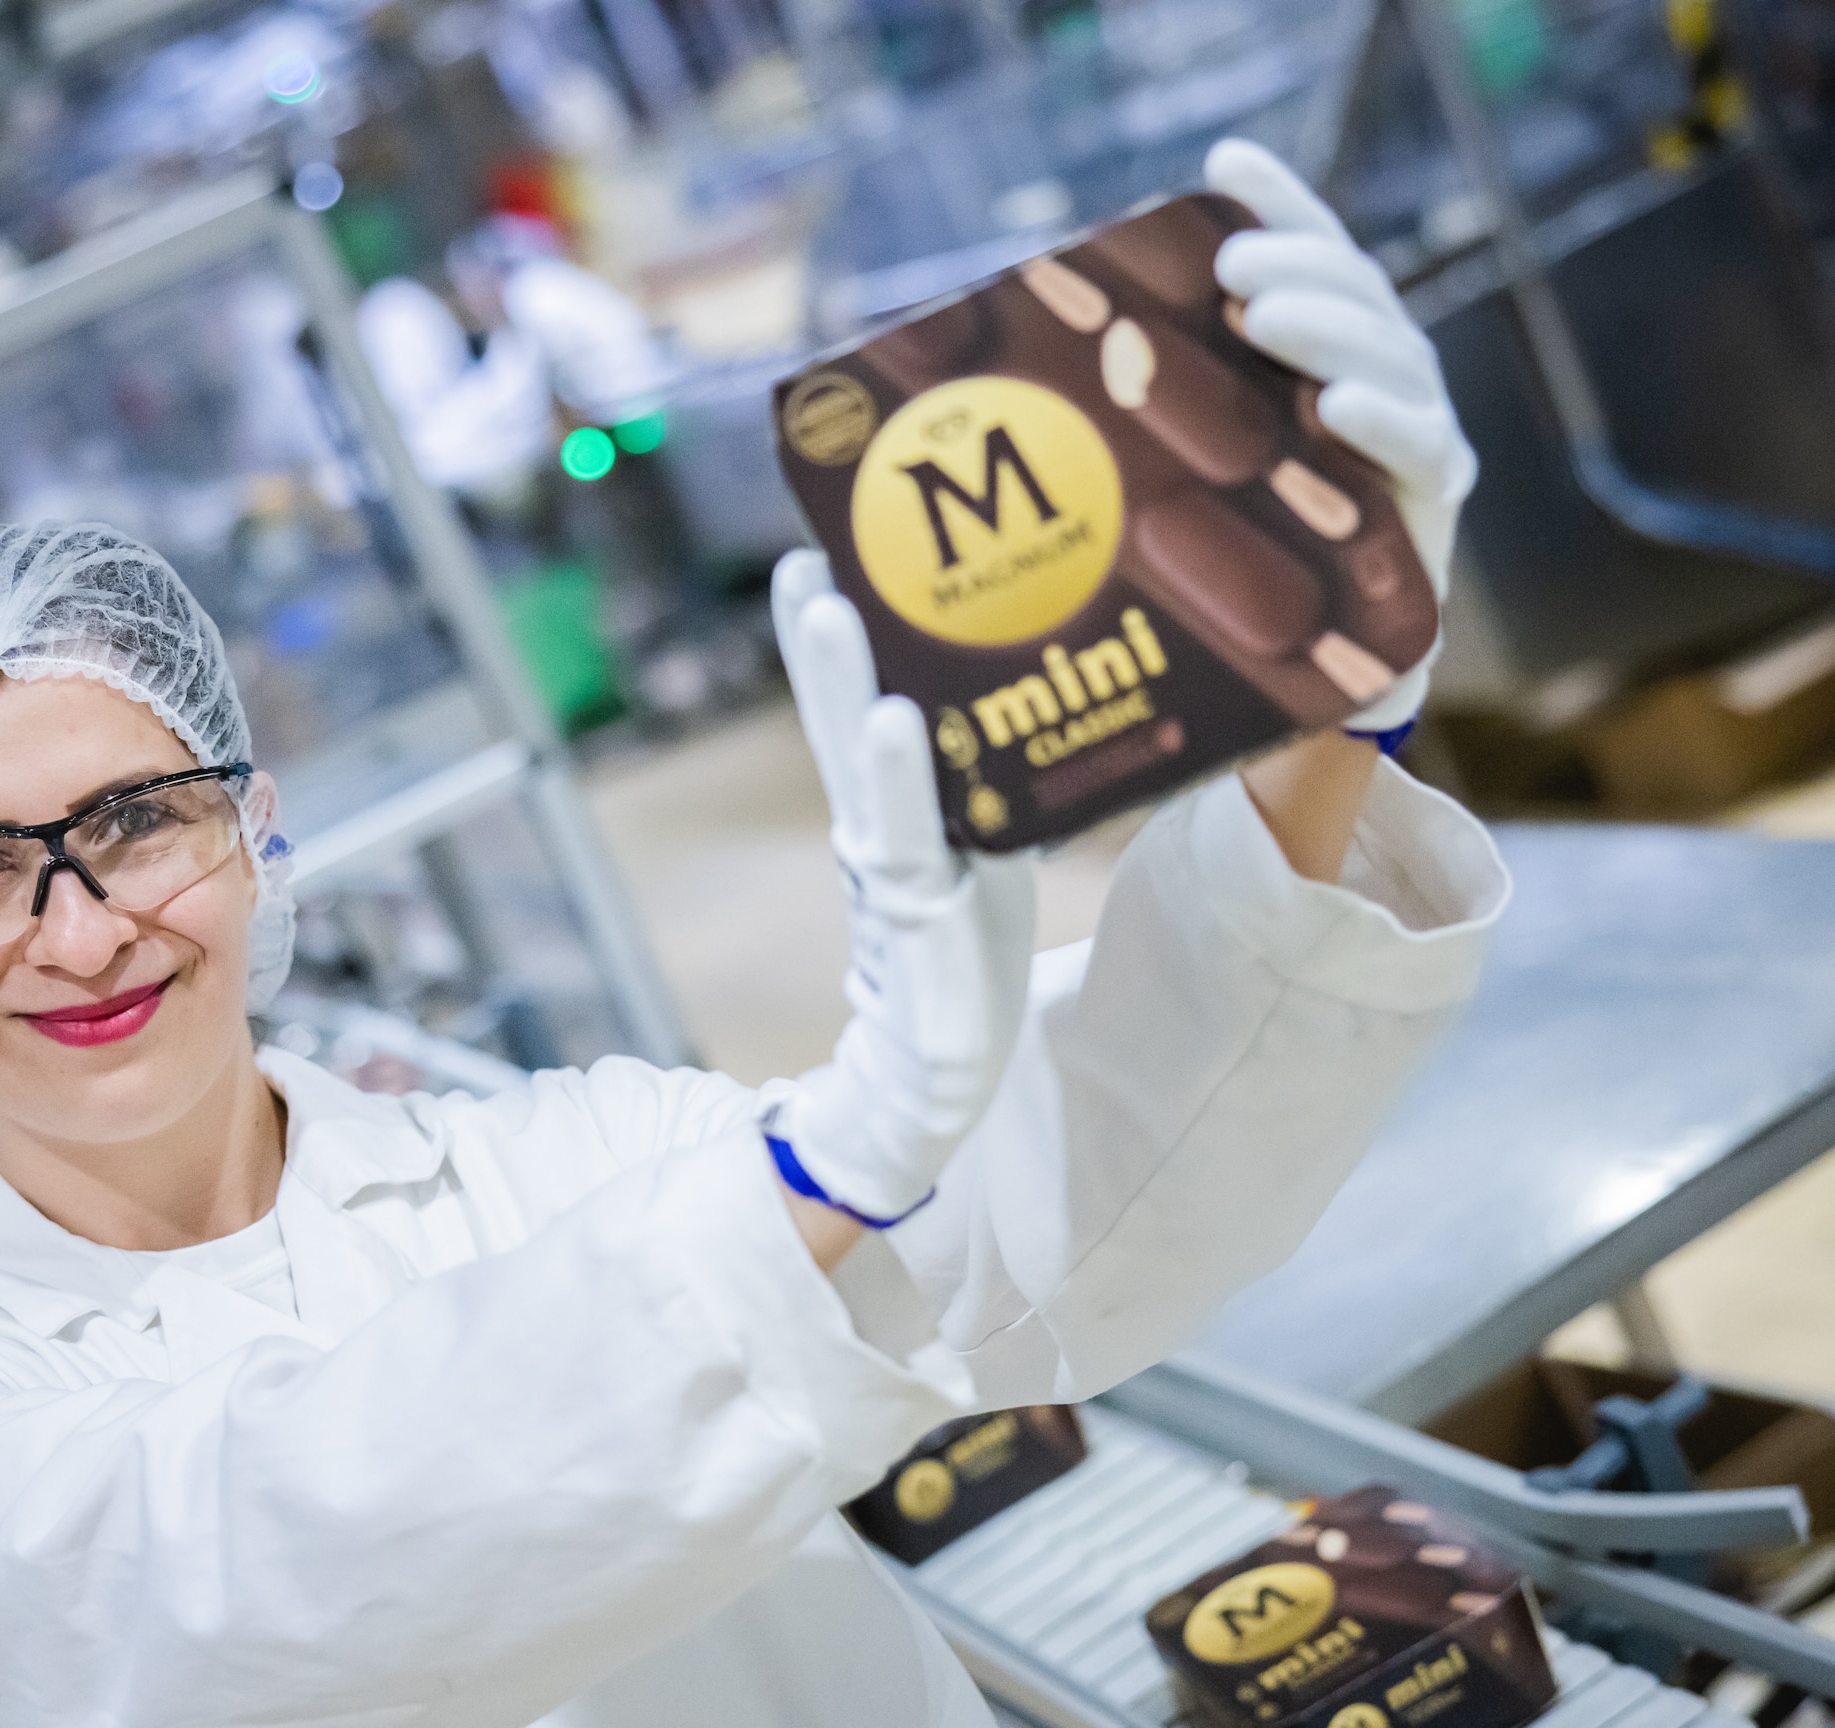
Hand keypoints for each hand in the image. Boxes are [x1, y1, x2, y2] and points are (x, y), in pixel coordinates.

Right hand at [767, 552, 1035, 1229]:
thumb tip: (1027, 705)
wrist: (933, 1071)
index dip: (841, 632)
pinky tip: (894, 719)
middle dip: (821, 630)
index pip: (858, 702)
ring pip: (858, 755)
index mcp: (892, 806)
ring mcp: (890, 862)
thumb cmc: (961, 953)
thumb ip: (978, 784)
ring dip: (840, 677)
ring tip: (827, 602)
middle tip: (807, 550)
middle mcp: (877, 823)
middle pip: (840, 711)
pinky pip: (904, 829)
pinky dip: (896, 774)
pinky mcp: (916, 907)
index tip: (822, 549)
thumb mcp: (977, 846)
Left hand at [1207, 138, 1477, 733]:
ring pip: (1393, 359)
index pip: (1315, 257)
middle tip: (1233, 265)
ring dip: (1329, 329)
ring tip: (1265, 314)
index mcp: (1327, 358)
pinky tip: (1339, 407)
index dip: (1282, 201)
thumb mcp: (1191, 476)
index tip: (1229, 159)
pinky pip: (1421, 452)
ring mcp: (1414, 442)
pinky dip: (1385, 422)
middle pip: (1355, 297)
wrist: (1304, 683)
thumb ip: (1162, 411)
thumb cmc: (1238, 570)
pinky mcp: (1430, 508)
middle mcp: (1381, 385)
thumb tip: (1062, 351)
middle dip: (1298, 264)